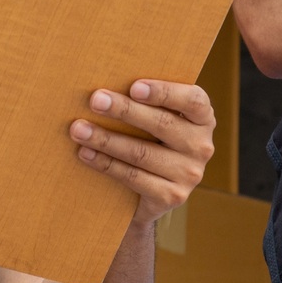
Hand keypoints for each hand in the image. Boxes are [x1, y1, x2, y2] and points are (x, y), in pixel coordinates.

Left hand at [69, 80, 215, 230]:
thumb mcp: (159, 119)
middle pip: (162, 124)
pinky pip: (133, 177)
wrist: (152, 193)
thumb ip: (145, 102)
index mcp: (202, 118)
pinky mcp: (172, 196)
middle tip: (95, 100)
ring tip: (78, 129)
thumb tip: (107, 86)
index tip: (134, 87)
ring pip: (142, 153)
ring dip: (106, 139)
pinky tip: (86, 153)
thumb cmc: (150, 139)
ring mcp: (189, 174)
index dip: (164, 92)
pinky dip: (106, 164)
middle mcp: (201, 146)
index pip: (192, 100)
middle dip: (124, 110)